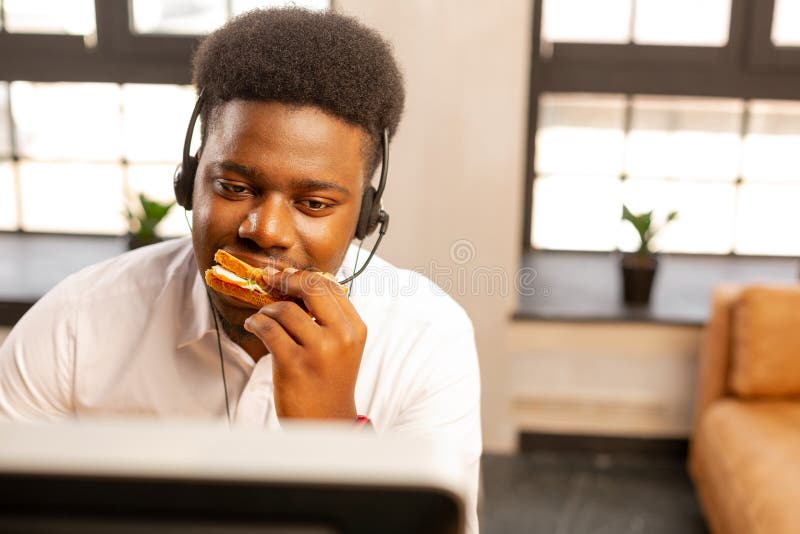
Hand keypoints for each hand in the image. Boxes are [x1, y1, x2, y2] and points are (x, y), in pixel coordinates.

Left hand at [243, 268, 365, 419]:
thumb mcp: (342, 347)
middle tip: (270, 279)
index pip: (330, 287)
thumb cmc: (329, 381)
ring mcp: (318, 351)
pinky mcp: (294, 364)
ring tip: (262, 317)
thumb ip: (328, 318)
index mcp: (355, 329)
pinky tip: (253, 325)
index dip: (303, 277)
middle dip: (286, 280)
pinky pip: (268, 329)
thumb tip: (296, 283)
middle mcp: (341, 337)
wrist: (326, 422)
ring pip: (284, 309)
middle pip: (311, 289)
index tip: (286, 276)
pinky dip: (255, 322)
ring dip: (266, 309)